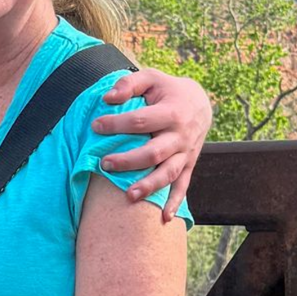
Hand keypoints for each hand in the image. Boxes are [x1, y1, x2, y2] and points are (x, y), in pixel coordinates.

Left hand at [94, 68, 211, 220]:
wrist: (201, 103)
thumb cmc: (168, 90)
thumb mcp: (151, 77)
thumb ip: (129, 84)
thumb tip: (108, 98)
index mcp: (172, 112)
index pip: (140, 121)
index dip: (116, 124)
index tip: (96, 126)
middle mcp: (181, 135)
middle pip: (154, 152)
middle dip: (129, 161)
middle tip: (104, 164)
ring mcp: (186, 153)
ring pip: (168, 173)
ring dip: (149, 186)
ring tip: (128, 195)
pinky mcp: (189, 164)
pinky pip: (183, 186)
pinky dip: (175, 202)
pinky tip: (163, 218)